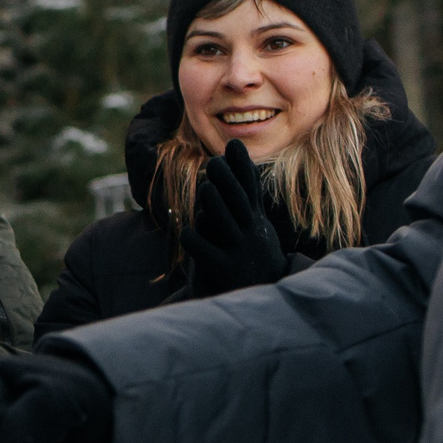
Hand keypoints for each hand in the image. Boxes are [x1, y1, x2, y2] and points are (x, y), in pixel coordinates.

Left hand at [181, 140, 287, 296]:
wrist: (256, 298)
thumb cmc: (250, 256)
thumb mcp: (254, 228)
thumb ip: (245, 201)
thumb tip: (236, 172)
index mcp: (255, 221)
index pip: (249, 188)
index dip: (241, 166)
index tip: (233, 143)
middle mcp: (250, 233)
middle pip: (239, 202)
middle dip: (228, 181)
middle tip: (214, 161)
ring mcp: (238, 251)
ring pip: (226, 225)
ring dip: (216, 206)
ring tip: (205, 189)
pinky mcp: (224, 269)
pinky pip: (207, 253)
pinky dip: (197, 242)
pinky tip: (186, 232)